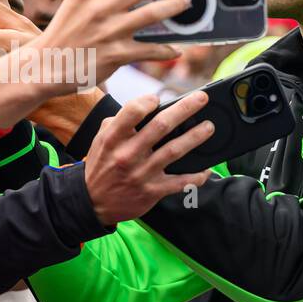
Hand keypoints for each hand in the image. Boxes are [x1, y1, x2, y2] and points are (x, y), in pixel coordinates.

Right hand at [30, 0, 198, 86]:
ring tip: (187, 1)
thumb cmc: (65, 32)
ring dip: (175, 6)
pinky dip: (166, 49)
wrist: (46, 66)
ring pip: (154, 13)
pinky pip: (150, 49)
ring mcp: (110, 31)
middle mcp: (100, 6)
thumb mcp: (76, 2)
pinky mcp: (117, 54)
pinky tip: (175, 48)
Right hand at [83, 91, 215, 224]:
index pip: (133, 112)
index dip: (148, 101)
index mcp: (113, 139)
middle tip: (202, 99)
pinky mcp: (152, 191)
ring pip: (174, 150)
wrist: (93, 203)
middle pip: (161, 126)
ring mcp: (141, 174)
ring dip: (195, 137)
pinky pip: (180, 182)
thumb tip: (143, 106)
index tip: (157, 98)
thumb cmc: (101, 166)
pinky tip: (206, 168)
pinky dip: (196, 176)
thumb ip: (119, 122)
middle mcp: (128, 155)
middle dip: (185, 109)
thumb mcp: (100, 140)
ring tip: (209, 127)